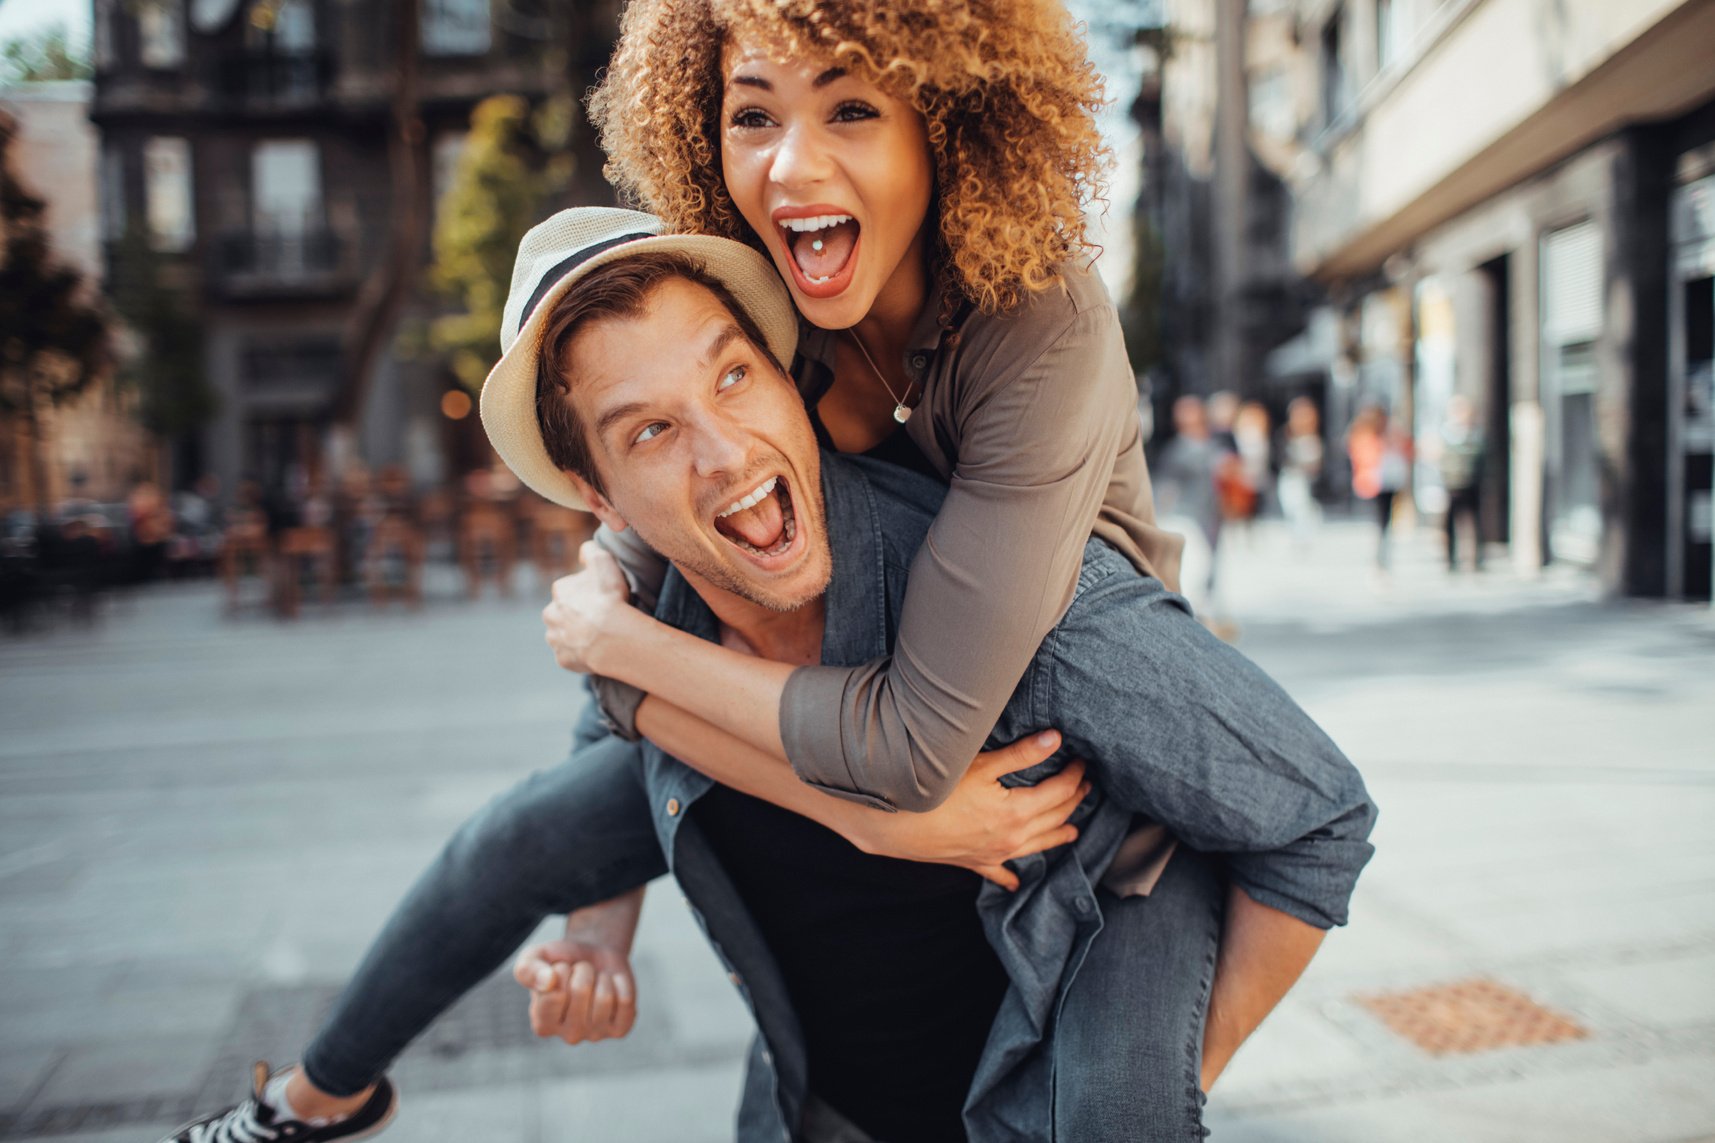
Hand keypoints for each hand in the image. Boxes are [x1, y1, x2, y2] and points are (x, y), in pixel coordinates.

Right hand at [513, 937, 637, 1044]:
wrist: (592, 956)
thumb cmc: (559, 960)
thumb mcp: (534, 958)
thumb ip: (529, 969)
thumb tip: (548, 981)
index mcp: (542, 1025)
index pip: (554, 993)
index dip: (560, 970)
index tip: (559, 970)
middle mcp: (568, 1036)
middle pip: (581, 991)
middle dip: (583, 970)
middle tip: (581, 973)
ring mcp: (596, 1035)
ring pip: (605, 997)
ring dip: (601, 977)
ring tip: (595, 980)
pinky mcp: (620, 1030)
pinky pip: (626, 1001)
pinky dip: (620, 982)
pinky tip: (612, 986)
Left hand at [542, 542, 631, 674]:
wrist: (611, 636)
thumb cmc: (608, 599)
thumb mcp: (603, 562)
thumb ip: (591, 551)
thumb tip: (584, 550)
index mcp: (560, 591)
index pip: (569, 589)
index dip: (586, 593)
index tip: (600, 599)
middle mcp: (550, 614)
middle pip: (562, 613)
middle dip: (576, 615)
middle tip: (599, 619)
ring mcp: (555, 639)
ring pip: (563, 635)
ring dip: (576, 635)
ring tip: (598, 637)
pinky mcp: (562, 659)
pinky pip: (570, 655)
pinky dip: (580, 654)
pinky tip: (596, 651)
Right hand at [855, 730, 1089, 890]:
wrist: (896, 824)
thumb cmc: (937, 790)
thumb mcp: (981, 765)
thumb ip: (1021, 754)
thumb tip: (1056, 739)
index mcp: (1017, 813)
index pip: (1059, 792)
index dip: (1074, 774)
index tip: (1082, 760)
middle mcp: (1012, 839)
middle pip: (1054, 818)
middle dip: (1074, 800)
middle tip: (1087, 785)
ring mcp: (995, 854)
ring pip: (1037, 846)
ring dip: (1058, 835)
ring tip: (1074, 830)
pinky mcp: (976, 863)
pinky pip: (1001, 872)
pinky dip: (1012, 875)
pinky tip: (1018, 881)